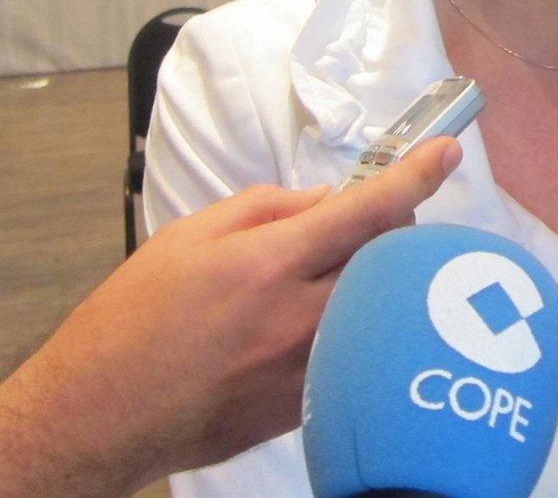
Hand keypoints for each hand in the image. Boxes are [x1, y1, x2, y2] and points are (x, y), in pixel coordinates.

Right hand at [0, 137, 460, 497]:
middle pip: (389, 258)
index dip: (416, 175)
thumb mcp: (191, 235)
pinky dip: (349, 318)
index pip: (367, 209)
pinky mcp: (305, 407)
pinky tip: (316, 315)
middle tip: (373, 217)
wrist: (97, 417)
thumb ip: (268, 207)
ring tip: (341, 266)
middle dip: (395, 227)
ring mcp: (308, 369)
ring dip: (377, 275)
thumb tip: (328, 199)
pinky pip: (352, 347)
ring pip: (379, 306)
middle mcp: (300, 318)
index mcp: (270, 263)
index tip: (447, 152)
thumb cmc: (134, 318)